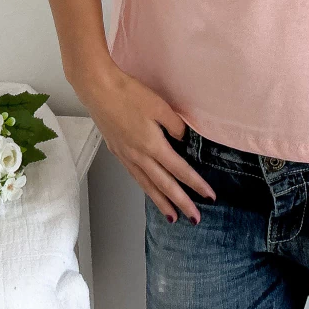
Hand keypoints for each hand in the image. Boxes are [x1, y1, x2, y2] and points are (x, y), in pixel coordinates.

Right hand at [71, 62, 216, 222]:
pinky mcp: (117, 151)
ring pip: (147, 185)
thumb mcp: (160, 106)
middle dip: (181, 202)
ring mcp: (126, 156)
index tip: (209, 196)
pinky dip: (145, 188)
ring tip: (172, 217)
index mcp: (152, 145)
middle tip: (195, 218)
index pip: (179, 170)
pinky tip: (150, 191)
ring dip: (161, 202)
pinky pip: (135, 176)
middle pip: (164, 185)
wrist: (99, 90)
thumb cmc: (129, 94)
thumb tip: (183, 140)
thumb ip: (175, 125)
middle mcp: (139, 156)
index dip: (195, 184)